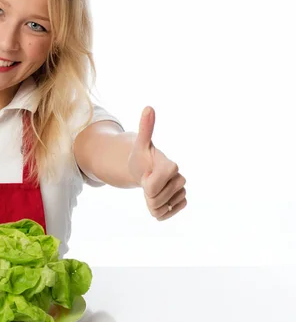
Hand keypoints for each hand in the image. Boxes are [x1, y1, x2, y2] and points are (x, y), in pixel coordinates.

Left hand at [128, 106, 186, 220]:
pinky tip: (158, 200)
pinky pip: (168, 214)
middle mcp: (180, 178)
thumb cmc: (141, 157)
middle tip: (147, 182)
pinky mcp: (182, 201)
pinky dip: (160, 212)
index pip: (152, 187)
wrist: (145, 169)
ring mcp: (182, 191)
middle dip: (147, 194)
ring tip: (151, 190)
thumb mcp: (139, 144)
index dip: (145, 184)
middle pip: (156, 200)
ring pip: (162, 208)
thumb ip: (145, 128)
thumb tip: (149, 107)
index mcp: (171, 165)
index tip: (145, 174)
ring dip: (151, 203)